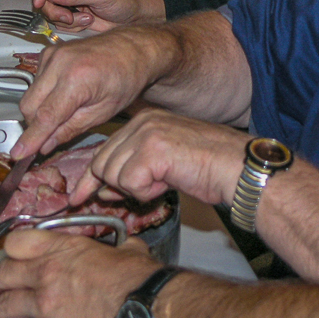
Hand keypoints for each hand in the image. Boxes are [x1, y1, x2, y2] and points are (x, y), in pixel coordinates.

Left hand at [0, 229, 156, 317]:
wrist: (144, 309)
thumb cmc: (140, 279)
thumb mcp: (128, 250)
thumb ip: (119, 247)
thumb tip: (128, 246)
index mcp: (63, 249)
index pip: (19, 243)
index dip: (11, 251)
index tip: (8, 257)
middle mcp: (46, 273)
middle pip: (4, 275)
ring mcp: (44, 305)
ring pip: (3, 306)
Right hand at [13, 26, 167, 157]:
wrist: (132, 49)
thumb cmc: (126, 77)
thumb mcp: (103, 112)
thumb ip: (70, 129)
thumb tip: (44, 145)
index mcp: (77, 79)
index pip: (45, 116)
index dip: (30, 139)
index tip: (18, 153)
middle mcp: (60, 63)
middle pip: (29, 106)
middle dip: (36, 125)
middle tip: (52, 135)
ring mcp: (52, 55)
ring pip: (30, 95)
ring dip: (40, 110)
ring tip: (67, 110)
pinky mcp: (49, 52)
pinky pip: (35, 82)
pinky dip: (44, 94)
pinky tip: (64, 94)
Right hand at [36, 0, 165, 31]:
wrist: (135, 17)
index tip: (41, 2)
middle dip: (55, 10)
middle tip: (69, 16)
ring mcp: (71, 1)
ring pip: (52, 12)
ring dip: (67, 20)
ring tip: (87, 18)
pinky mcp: (74, 15)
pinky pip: (61, 23)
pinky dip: (72, 26)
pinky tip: (88, 22)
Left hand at [70, 109, 248, 206]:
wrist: (238, 168)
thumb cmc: (209, 168)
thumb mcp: (164, 164)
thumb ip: (133, 169)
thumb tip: (101, 189)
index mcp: (145, 120)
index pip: (104, 150)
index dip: (92, 178)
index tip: (79, 196)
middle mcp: (142, 122)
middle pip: (102, 164)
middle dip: (113, 186)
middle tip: (145, 191)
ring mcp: (146, 134)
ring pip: (112, 175)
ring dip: (136, 189)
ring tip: (165, 182)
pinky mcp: (152, 150)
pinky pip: (129, 183)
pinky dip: (146, 193)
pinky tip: (168, 183)